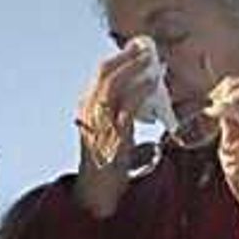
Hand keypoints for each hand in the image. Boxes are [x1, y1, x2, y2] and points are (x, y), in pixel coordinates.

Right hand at [74, 46, 155, 217]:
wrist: (97, 191)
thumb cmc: (106, 163)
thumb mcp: (109, 131)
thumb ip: (120, 112)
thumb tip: (143, 96)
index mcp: (86, 107)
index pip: (100, 74)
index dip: (119, 58)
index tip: (136, 48)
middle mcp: (88, 111)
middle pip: (104, 73)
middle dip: (125, 57)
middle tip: (144, 47)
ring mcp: (99, 122)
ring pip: (113, 84)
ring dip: (133, 68)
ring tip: (149, 60)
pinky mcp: (113, 135)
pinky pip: (127, 105)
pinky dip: (140, 91)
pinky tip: (152, 83)